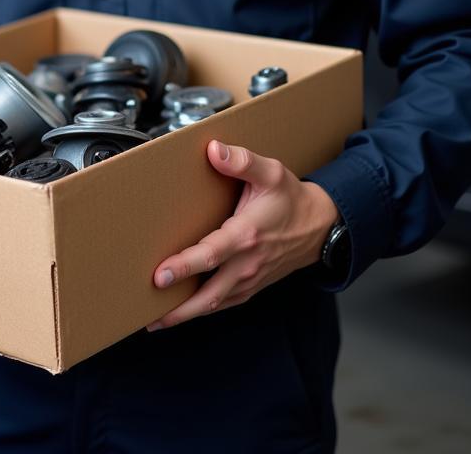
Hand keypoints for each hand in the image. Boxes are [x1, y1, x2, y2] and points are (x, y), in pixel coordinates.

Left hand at [147, 140, 338, 329]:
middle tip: (149, 316)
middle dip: (179, 308)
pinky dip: (203, 311)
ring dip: (187, 315)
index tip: (160, 275)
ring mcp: (250, 278)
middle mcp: (248, 263)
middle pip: (210, 294)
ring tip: (156, 321)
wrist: (320, 226)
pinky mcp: (251, 285)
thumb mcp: (270, 172)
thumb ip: (242, 161)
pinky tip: (183, 312)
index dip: (184, 266)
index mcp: (247, 234)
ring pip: (215, 304)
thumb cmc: (291, 199)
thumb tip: (214, 150)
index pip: (211, 255)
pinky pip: (224, 303)